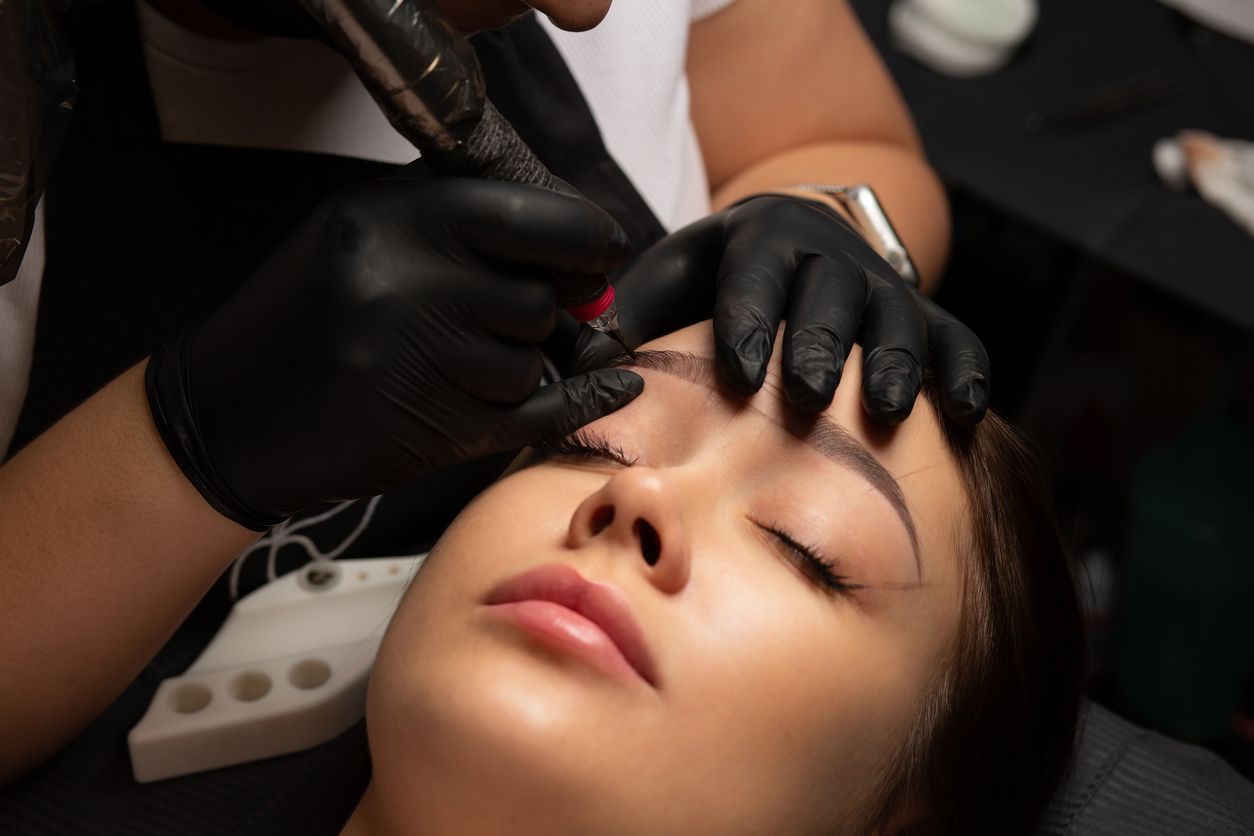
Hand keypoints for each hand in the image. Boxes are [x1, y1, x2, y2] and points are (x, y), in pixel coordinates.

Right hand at [147, 173, 643, 528]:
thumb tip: (572, 239)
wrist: (226, 414)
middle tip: (518, 313)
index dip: (583, 236)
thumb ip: (457, 222)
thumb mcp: (359, 230)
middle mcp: (407, 286)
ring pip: (532, 358)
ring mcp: (419, 364)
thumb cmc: (300, 314)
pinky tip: (612, 387)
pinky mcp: (431, 430)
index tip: (599, 248)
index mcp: (390, 221)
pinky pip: (538, 414)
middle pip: (537, 296)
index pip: (527, 217)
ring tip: (465, 360)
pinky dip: (582, 404)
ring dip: (522, 361)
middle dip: (542, 308)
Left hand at [566, 194, 988, 423]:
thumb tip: (582, 364)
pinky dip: (964, 370)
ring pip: (898, 313)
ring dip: (895, 362)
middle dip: (819, 345)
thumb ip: (627, 322)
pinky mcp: (922, 312)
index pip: (755, 273)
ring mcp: (880, 282)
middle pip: (830, 292)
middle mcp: (829, 253)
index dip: (747, 318)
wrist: (789, 240)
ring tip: (886, 414)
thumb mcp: (666, 284)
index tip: (738, 371)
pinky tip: (965, 414)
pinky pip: (955, 335)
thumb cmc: (714, 279)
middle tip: (806, 397)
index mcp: (760, 238)